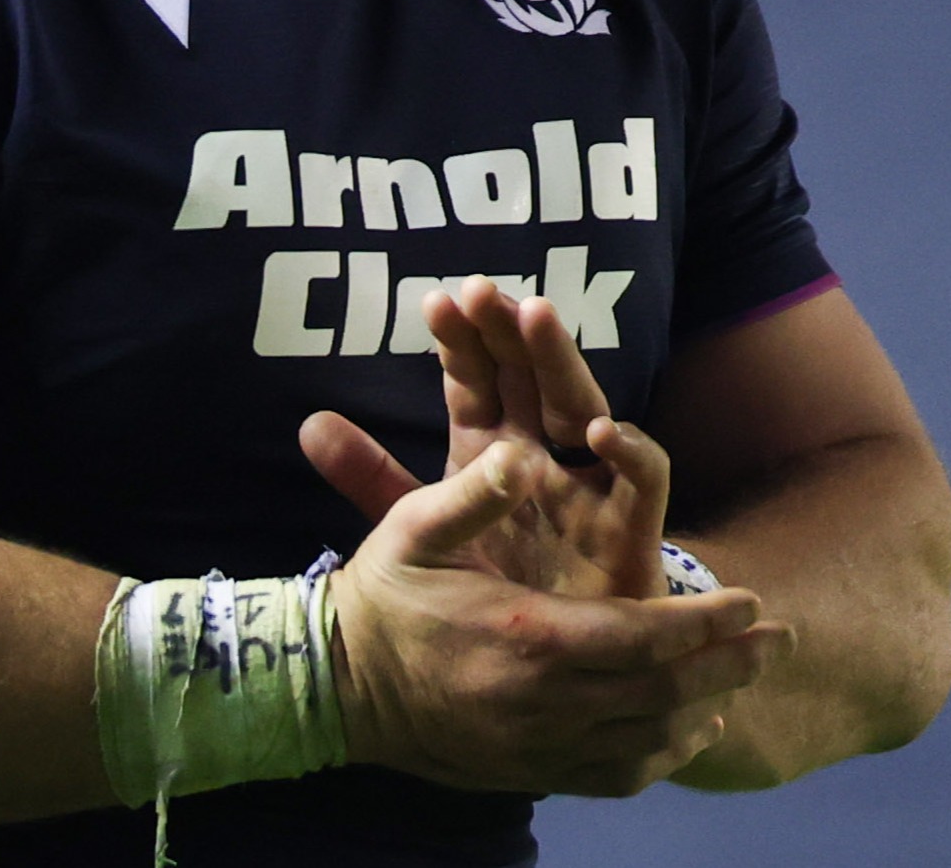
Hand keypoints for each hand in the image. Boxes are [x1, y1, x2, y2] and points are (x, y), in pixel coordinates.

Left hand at [301, 277, 668, 599]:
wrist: (558, 660)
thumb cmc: (496, 584)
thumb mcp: (422, 526)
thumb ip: (371, 478)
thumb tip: (308, 423)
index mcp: (491, 451)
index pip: (475, 383)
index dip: (460, 343)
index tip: (436, 303)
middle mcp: (542, 457)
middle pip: (528, 379)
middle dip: (509, 332)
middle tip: (485, 290)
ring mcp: (589, 488)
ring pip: (583, 407)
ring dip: (563, 362)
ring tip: (538, 318)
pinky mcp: (630, 529)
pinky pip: (642, 482)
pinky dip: (629, 452)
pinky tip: (600, 431)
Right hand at [326, 439, 791, 796]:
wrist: (338, 687)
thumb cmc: (384, 596)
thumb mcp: (414, 529)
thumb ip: (474, 494)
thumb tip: (520, 454)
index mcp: (526, 637)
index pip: (642, 637)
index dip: (706, 624)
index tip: (754, 603)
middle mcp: (542, 702)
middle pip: (661, 692)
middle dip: (728, 665)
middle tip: (780, 641)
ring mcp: (537, 746)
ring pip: (646, 738)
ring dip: (704, 708)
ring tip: (745, 680)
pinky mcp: (528, 774)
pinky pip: (613, 775)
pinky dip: (660, 756)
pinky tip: (687, 731)